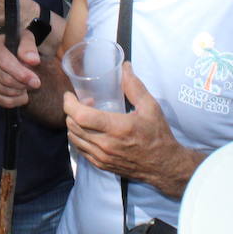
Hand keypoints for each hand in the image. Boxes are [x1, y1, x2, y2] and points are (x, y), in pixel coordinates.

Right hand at [0, 31, 40, 108]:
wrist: (7, 50)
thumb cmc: (17, 44)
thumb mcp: (24, 38)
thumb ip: (29, 47)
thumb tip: (33, 61)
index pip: (5, 62)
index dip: (22, 74)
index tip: (36, 81)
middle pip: (5, 78)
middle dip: (23, 85)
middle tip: (35, 85)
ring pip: (3, 90)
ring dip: (19, 92)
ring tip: (28, 87)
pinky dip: (13, 101)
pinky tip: (22, 96)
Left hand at [64, 63, 191, 196]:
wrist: (163, 166)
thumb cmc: (158, 135)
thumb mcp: (150, 107)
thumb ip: (135, 86)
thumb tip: (125, 67)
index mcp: (117, 128)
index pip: (80, 116)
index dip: (69, 104)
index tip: (70, 95)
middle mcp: (105, 144)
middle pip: (73, 126)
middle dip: (71, 110)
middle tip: (83, 102)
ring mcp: (101, 156)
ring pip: (73, 138)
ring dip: (73, 123)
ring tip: (86, 115)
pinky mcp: (100, 164)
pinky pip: (79, 149)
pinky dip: (78, 136)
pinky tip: (88, 129)